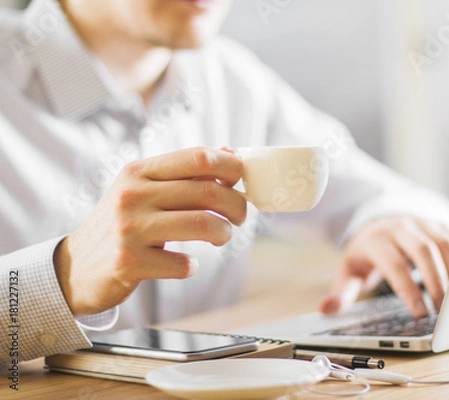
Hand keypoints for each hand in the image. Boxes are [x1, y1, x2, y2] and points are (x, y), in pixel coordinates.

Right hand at [53, 147, 246, 315]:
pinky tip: (187, 264)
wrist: (76, 267)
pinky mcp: (129, 262)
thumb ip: (183, 173)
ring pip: (202, 224)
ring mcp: (130, 229)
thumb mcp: (143, 190)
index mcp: (139, 172)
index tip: (240, 182)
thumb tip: (230, 153)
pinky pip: (182, 263)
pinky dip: (193, 265)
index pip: (198, 157)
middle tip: (239, 217)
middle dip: (237, 206)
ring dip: (223, 234)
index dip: (231, 168)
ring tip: (221, 237)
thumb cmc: (121, 225)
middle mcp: (133, 195)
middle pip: (209, 192)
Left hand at [319, 216, 448, 317]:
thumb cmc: (365, 252)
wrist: (377, 221)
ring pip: (443, 243)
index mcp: (375, 239)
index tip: (419, 314)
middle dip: (436, 281)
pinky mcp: (437, 224)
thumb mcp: (348, 270)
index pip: (394, 264)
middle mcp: (399, 227)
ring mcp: (421, 223)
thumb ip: (341, 292)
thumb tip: (326, 308)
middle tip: (444, 311)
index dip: (408, 290)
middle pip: (423, 250)